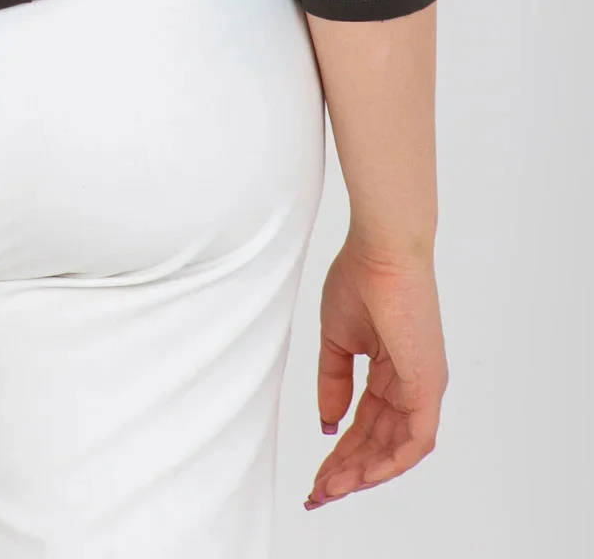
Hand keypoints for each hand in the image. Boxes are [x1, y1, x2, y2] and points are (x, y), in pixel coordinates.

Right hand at [304, 237, 446, 509]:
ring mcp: (423, 387)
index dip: (340, 452)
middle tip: (317, 493)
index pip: (366, 424)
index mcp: (392, 371)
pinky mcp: (428, 386)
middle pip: (378, 443)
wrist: (380, 250)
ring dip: (362, 473)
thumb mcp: (337, 339)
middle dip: (346, 472)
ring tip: (329, 488)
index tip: (316, 473)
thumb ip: (333, 382)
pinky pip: (414, 441)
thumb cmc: (360, 278)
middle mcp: (412, 385)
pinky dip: (388, 463)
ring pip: (396, 450)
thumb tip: (328, 423)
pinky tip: (360, 476)